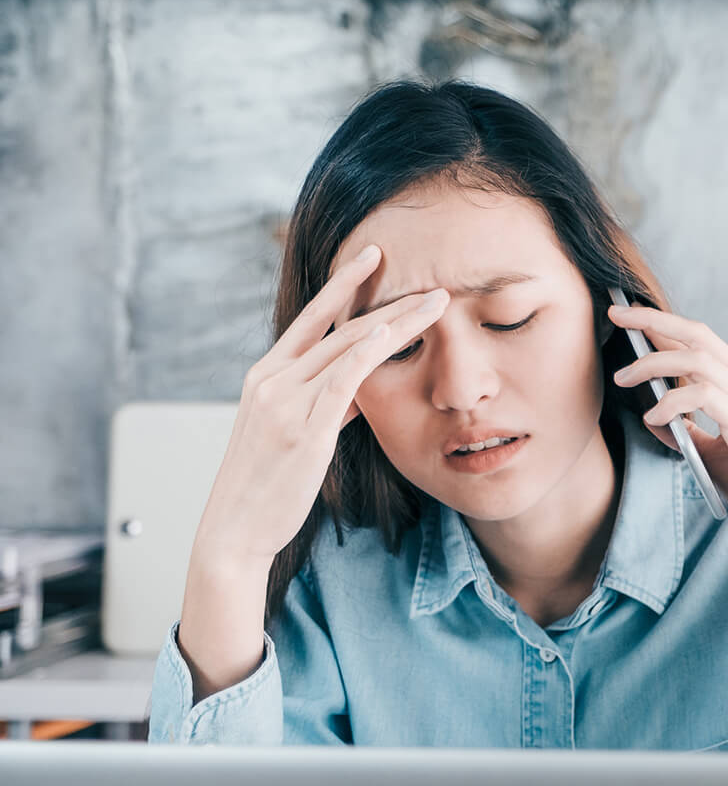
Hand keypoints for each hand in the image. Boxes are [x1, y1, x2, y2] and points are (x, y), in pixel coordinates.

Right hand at [191, 245, 449, 572]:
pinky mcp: (303, 429)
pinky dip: (365, 353)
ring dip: (396, 321)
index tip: (373, 255)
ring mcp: (285, 402)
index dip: (343, 284)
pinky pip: (339, 382)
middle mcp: (272, 379)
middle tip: (428, 277)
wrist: (234, 530)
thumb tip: (359, 391)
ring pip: (347, 347)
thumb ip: (327, 405)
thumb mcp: (296, 434)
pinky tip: (389, 333)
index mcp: (266, 375)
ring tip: (435, 302)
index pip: (311, 317)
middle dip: (385, 298)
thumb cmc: (268, 485)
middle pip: (338, 325)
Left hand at [607, 304, 727, 550]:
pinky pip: (704, 396)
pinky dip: (672, 402)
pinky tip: (655, 418)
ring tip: (625, 377)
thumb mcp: (713, 456)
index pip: (704, 343)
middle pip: (700, 335)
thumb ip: (688, 433)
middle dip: (654, 320)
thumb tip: (653, 416)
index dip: (666, 326)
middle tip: (616, 315)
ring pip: (698, 360)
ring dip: (654, 363)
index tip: (631, 317)